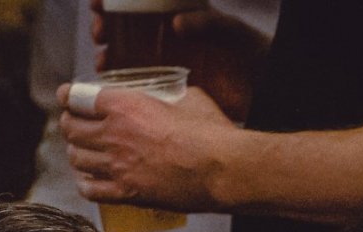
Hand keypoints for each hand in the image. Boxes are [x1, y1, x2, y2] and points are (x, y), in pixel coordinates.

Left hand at [59, 85, 237, 211]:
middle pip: (71, 128)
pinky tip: (88, 180)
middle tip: (73, 124)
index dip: (68, 96)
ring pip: (76, 158)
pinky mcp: (125, 193)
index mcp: (125, 106)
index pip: (78, 97)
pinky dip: (84, 183)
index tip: (66, 96)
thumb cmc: (210, 133)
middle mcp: (113, 134)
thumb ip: (169, 96)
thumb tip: (170, 98)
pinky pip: (89, 190)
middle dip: (69, 124)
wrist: (221, 170)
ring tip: (81, 151)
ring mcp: (117, 166)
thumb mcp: (188, 98)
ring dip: (76, 153)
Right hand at [88, 1, 267, 122]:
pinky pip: (135, 83)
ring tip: (102, 59)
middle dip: (105, 26)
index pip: (140, 2)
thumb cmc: (254, 55)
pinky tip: (110, 84)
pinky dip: (118, 83)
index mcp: (180, 14)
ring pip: (125, 53)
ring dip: (107, 54)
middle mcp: (168, 36)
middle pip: (126, 26)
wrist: (263, 92)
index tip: (99, 2)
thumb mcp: (234, 34)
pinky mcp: (165, 86)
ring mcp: (164, 61)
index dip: (114, 1)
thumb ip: (209, 24)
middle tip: (99, 33)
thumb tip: (177, 22)